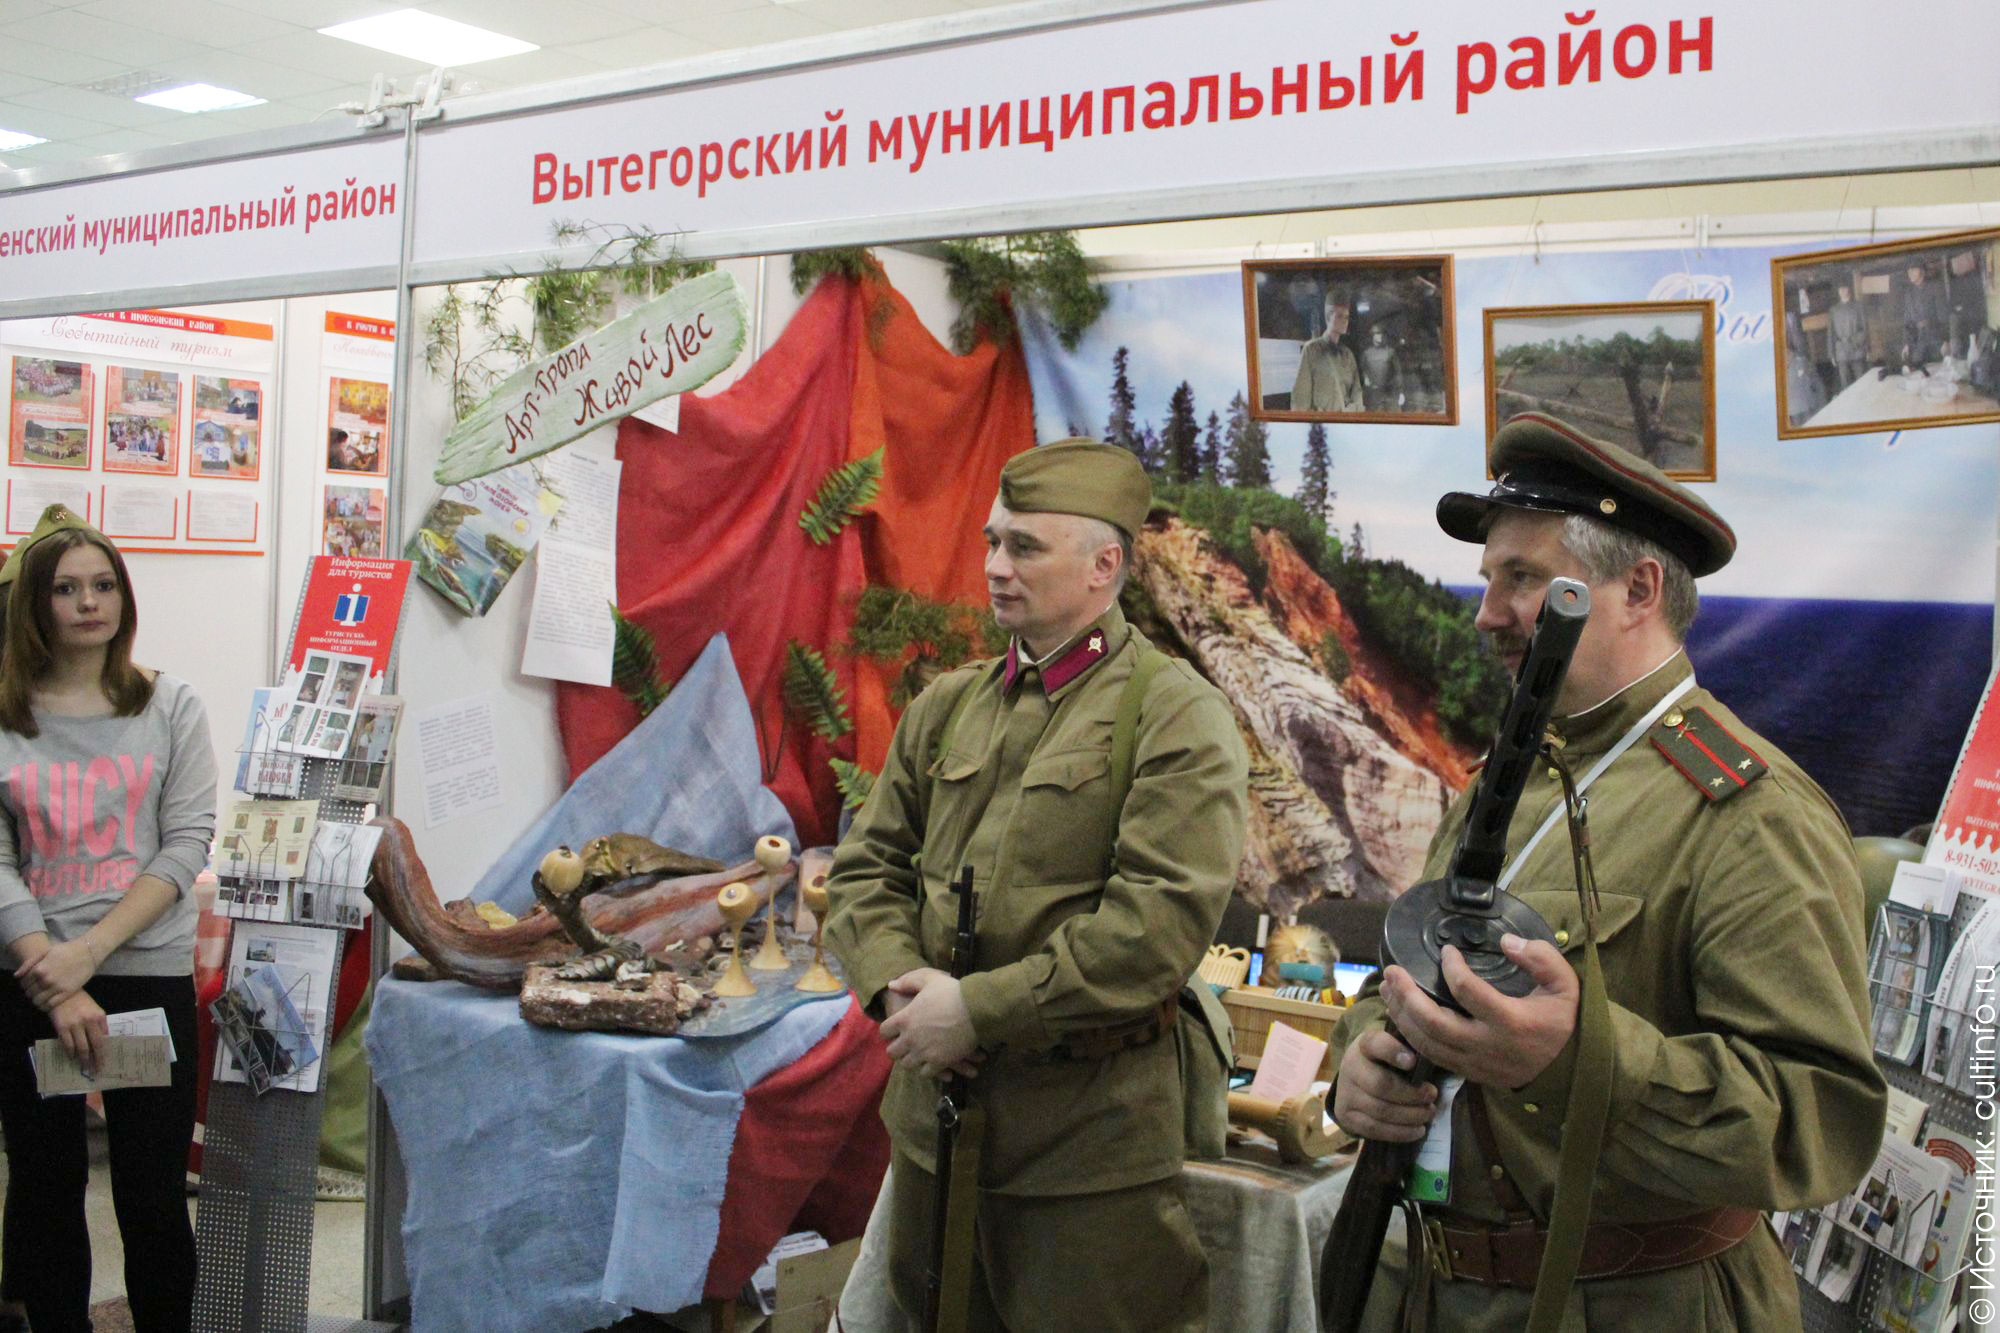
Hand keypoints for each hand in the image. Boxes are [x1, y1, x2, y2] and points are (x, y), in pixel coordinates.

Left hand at [16, 937, 97, 1010]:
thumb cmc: (65, 950)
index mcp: (39, 969)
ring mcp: (57, 987)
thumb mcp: (45, 952)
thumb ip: (28, 964)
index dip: (25, 984)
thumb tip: (16, 976)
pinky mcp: (67, 993)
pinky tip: (47, 1002)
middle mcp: (46, 980)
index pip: (23, 983)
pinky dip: (45, 1006)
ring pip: (37, 1001)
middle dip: (30, 992)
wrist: (88, 952)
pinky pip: (50, 1005)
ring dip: (36, 1000)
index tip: (30, 983)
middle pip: (29, 993)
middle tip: (37, 989)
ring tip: (41, 996)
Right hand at [50, 990, 106, 1076]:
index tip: (105, 1064)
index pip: (104, 1040)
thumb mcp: (96, 1010)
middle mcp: (89, 1022)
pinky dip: (70, 1053)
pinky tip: (72, 1058)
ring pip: (81, 1047)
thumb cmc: (81, 1003)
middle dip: (96, 1060)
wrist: (63, 994)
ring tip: (85, 1067)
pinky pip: (67, 1044)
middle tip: (96, 1071)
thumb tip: (104, 1041)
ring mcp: (75, 1025)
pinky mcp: (62, 1027)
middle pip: (95, 1046)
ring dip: (83, 1060)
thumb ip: (100, 1025)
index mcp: (99, 1017)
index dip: (104, 1053)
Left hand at [879, 968, 982, 1079]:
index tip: (895, 1030)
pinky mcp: (939, 1062)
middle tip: (905, 1045)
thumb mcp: (928, 978)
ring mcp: (924, 1052)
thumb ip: (907, 981)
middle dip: (898, 1049)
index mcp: (904, 1018)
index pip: (884, 1031)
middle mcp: (910, 1038)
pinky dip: (927, 1069)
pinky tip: (932, 1063)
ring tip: (918, 1055)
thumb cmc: (952, 992)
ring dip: (911, 1060)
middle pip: (892, 1052)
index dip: (889, 1031)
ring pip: (907, 1065)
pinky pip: (925, 1073)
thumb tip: (891, 986)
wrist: (976, 1009)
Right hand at [1332, 1028, 1437, 1142]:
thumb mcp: (1395, 1047)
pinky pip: (1374, 1129)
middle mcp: (1350, 1067)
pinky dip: (1400, 1133)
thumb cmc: (1386, 1061)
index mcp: (1365, 1045)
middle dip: (1411, 1094)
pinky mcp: (1347, 1116)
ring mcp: (1346, 1093)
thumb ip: (1412, 1050)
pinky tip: (1418, 1130)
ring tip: (1428, 1114)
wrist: (1356, 1079)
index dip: (1393, 1052)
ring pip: (1380, 1110)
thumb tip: (1435, 1060)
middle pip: (1380, 1084)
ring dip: (1410, 1116)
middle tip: (1432, 1096)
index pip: (1375, 1044)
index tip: (1413, 1061)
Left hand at [1380, 935, 1577, 1088]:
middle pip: (1434, 1023)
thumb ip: (1542, 959)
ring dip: (1401, 1014)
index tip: (1446, 950)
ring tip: (1388, 988)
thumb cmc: (1560, 1022)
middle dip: (1406, 995)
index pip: (1468, 992)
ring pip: (1426, 1042)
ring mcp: (1474, 1062)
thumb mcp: (1565, 985)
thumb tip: (1508, 942)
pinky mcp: (1468, 1072)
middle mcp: (1487, 1045)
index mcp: (1511, 1021)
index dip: (1452, 967)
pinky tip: (1401, 1013)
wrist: (1565, 1069)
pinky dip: (1410, 1035)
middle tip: (1392, 970)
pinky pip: (1431, 1056)